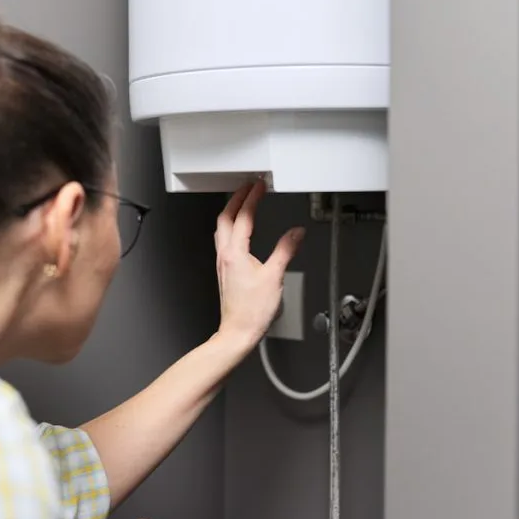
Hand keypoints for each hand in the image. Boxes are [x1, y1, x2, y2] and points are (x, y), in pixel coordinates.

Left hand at [214, 181, 304, 348]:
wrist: (238, 331)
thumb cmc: (252, 311)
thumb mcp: (274, 277)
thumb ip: (285, 250)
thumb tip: (296, 233)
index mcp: (235, 252)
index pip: (243, 217)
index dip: (252, 198)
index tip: (259, 186)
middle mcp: (225, 255)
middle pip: (225, 218)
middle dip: (237, 200)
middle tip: (248, 188)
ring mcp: (222, 263)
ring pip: (222, 229)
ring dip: (231, 213)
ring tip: (242, 204)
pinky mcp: (225, 271)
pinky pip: (224, 241)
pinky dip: (231, 228)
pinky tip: (240, 232)